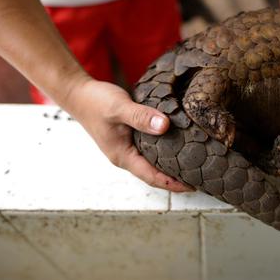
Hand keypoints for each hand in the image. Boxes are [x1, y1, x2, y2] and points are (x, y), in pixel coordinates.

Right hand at [65, 78, 192, 192]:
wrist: (79, 94)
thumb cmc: (96, 102)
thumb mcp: (120, 108)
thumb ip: (141, 117)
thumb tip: (165, 126)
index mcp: (123, 157)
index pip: (153, 177)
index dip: (174, 184)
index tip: (194, 186)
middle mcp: (126, 156)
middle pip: (155, 174)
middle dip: (177, 178)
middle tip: (201, 176)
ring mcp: (128, 148)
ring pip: (154, 162)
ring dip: (172, 164)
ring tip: (195, 163)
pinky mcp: (130, 137)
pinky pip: (151, 149)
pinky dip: (165, 150)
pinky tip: (180, 143)